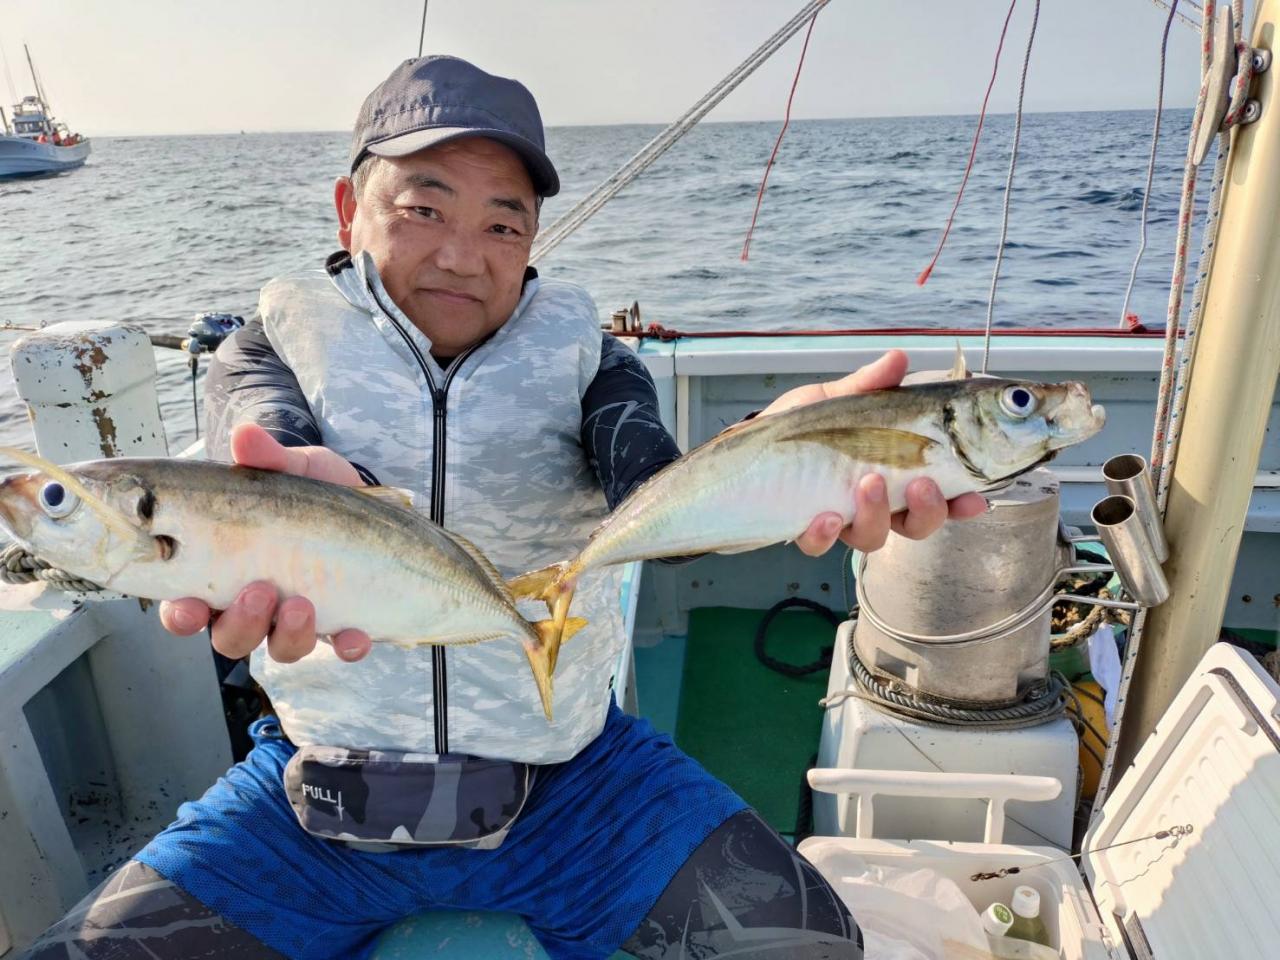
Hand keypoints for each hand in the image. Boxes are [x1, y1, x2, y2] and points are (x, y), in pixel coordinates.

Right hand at [158, 423, 373, 663]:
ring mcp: (300, 619)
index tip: (187, 606)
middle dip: (240, 623)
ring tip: (302, 604)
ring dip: (288, 634)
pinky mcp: (343, 623)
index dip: (180, 614)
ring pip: (281, 648)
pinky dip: (347, 646)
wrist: (373, 503)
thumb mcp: (292, 469)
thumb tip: (245, 435)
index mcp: (225, 570)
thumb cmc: (312, 491)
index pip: (186, 605)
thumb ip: (267, 458)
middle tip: (257, 591)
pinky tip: (355, 635)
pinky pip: (342, 648)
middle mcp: (255, 605)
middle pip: (230, 637)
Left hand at [759, 350, 987, 555]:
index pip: (939, 494)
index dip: (962, 501)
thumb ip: (869, 386)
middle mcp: (873, 505)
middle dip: (928, 510)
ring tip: (867, 484)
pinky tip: (824, 517)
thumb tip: (899, 359)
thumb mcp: (834, 400)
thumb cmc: (798, 428)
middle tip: (922, 486)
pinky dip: (825, 534)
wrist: (745, 447)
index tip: (978, 495)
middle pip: (917, 526)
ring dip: (877, 514)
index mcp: (892, 474)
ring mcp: (841, 521)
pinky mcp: (806, 530)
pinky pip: (822, 545)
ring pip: (873, 538)